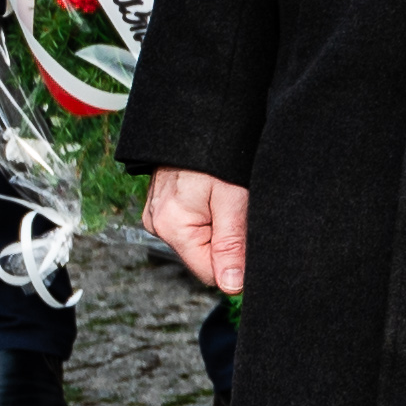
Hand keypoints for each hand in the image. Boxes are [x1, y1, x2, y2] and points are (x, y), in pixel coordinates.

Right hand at [144, 168, 249, 297]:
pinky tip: (213, 198)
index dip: (235, 261)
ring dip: (218, 228)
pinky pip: (191, 226)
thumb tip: (231, 286)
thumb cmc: (217, 155)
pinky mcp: (162, 207)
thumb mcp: (233, 200)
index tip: (248, 235)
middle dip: (226, 241)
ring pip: (199, 242)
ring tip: (225, 199)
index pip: (209, 272)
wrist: (198, 118)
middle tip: (237, 210)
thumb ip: (232, 245)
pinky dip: (208, 218)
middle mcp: (157, 224)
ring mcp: (157, 215)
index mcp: (171, 226)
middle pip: (203, 256)